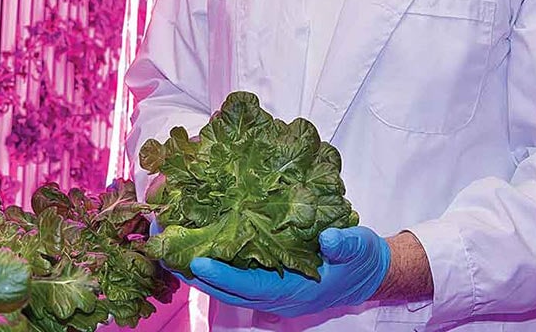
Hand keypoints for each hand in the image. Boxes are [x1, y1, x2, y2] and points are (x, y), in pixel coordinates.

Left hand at [186, 226, 390, 317]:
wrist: (367, 273)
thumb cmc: (360, 260)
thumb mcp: (358, 247)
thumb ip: (344, 244)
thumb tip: (326, 239)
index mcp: (295, 290)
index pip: (251, 284)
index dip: (224, 274)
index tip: (198, 259)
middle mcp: (278, 295)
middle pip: (229, 289)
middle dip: (197, 273)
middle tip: (168, 251)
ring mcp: (272, 292)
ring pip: (228, 285)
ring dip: (201, 270)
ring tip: (173, 250)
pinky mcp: (270, 282)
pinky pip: (236, 278)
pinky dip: (216, 266)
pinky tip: (201, 249)